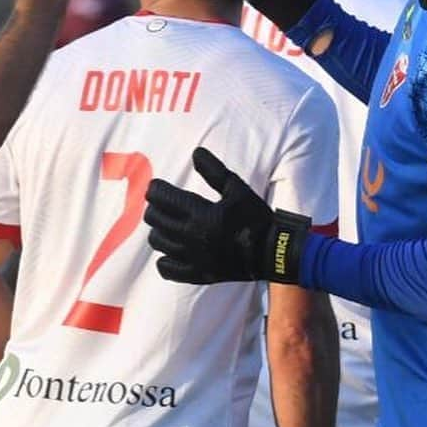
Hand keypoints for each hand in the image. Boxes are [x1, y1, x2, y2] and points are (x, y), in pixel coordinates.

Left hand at [144, 146, 309, 283]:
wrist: (272, 253)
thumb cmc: (255, 218)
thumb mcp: (238, 189)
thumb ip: (214, 170)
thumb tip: (196, 152)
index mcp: (200, 214)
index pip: (160, 197)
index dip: (155, 189)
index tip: (158, 186)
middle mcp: (191, 237)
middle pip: (154, 218)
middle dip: (155, 207)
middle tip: (164, 203)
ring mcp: (192, 257)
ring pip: (157, 242)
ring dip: (158, 230)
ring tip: (169, 224)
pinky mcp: (197, 274)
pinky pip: (166, 269)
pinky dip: (164, 259)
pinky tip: (173, 250)